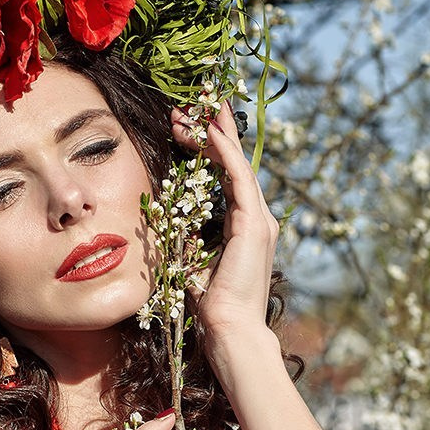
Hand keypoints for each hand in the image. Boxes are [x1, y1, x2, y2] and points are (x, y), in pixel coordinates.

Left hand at [171, 101, 280, 359]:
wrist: (230, 329)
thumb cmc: (212, 306)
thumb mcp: (194, 262)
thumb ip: (189, 239)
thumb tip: (171, 222)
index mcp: (245, 226)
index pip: (228, 176)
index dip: (211, 148)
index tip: (189, 127)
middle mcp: (257, 218)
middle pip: (236, 162)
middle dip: (216, 130)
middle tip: (197, 101)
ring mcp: (259, 219)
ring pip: (237, 164)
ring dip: (216, 133)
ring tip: (198, 106)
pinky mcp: (253, 223)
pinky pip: (238, 178)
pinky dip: (223, 153)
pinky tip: (209, 132)